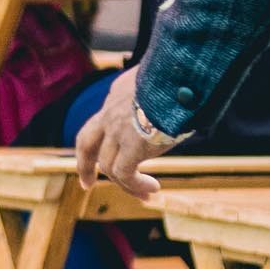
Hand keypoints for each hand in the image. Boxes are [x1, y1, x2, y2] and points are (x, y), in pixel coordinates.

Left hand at [73, 67, 177, 197]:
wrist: (180, 75)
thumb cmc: (182, 75)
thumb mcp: (163, 79)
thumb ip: (161, 93)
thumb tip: (184, 96)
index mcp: (117, 94)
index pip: (104, 117)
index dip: (105, 136)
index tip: (109, 150)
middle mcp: (111, 112)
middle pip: (87, 140)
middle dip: (85, 164)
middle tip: (88, 183)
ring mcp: (117, 130)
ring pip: (108, 165)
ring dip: (127, 184)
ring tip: (148, 193)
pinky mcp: (131, 146)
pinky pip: (125, 174)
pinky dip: (136, 185)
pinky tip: (152, 189)